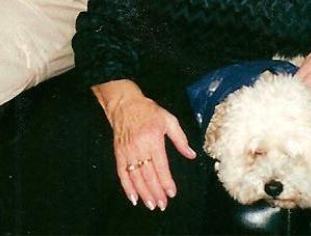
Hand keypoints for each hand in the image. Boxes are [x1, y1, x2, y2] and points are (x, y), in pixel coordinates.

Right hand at [106, 91, 195, 210]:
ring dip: (143, 193)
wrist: (125, 104)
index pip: (161, 165)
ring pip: (136, 177)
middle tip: (162, 205)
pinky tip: (133, 198)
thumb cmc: (149, 111)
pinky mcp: (119, 153)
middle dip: (156, 192)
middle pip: (148, 174)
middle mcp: (140, 146)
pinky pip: (122, 173)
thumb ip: (180, 139)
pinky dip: (127, 187)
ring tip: (151, 205)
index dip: (166, 181)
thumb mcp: (169, 120)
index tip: (171, 193)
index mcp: (153, 138)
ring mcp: (128, 151)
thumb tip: (191, 155)